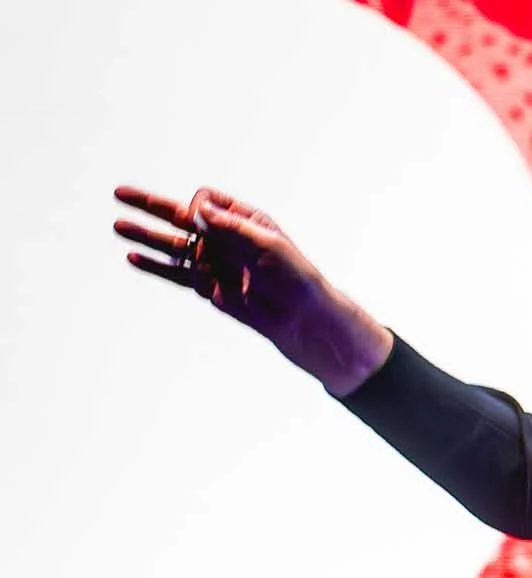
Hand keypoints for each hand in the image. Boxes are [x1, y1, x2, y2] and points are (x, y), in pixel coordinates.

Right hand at [113, 185, 392, 395]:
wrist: (302, 318)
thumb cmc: (295, 277)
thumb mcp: (267, 244)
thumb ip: (230, 227)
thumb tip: (196, 210)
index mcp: (242, 220)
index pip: (206, 201)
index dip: (198, 207)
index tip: (201, 221)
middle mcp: (224, 238)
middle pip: (179, 217)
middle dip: (150, 206)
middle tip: (118, 193)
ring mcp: (214, 262)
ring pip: (172, 246)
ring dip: (144, 237)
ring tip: (117, 226)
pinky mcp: (208, 286)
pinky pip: (176, 276)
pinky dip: (155, 268)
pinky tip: (132, 258)